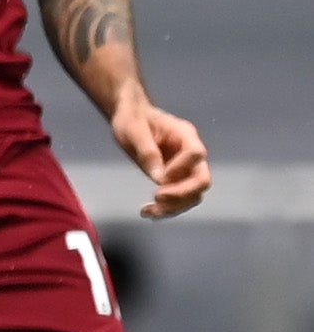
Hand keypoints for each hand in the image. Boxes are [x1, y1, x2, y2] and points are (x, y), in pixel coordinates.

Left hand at [113, 94, 210, 218]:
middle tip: (157, 198)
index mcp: (185, 134)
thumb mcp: (133, 131)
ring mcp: (186, 167)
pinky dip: (167, 208)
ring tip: (149, 212)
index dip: (181, 168)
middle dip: (182, 194)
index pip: (196, 153)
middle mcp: (191, 152)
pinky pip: (180, 198)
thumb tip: (159, 179)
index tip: (160, 177)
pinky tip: (148, 212)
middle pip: (201, 179)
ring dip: (174, 207)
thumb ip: (147, 152)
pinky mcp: (176, 178)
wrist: (130, 119)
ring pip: (193, 194)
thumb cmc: (132, 119)